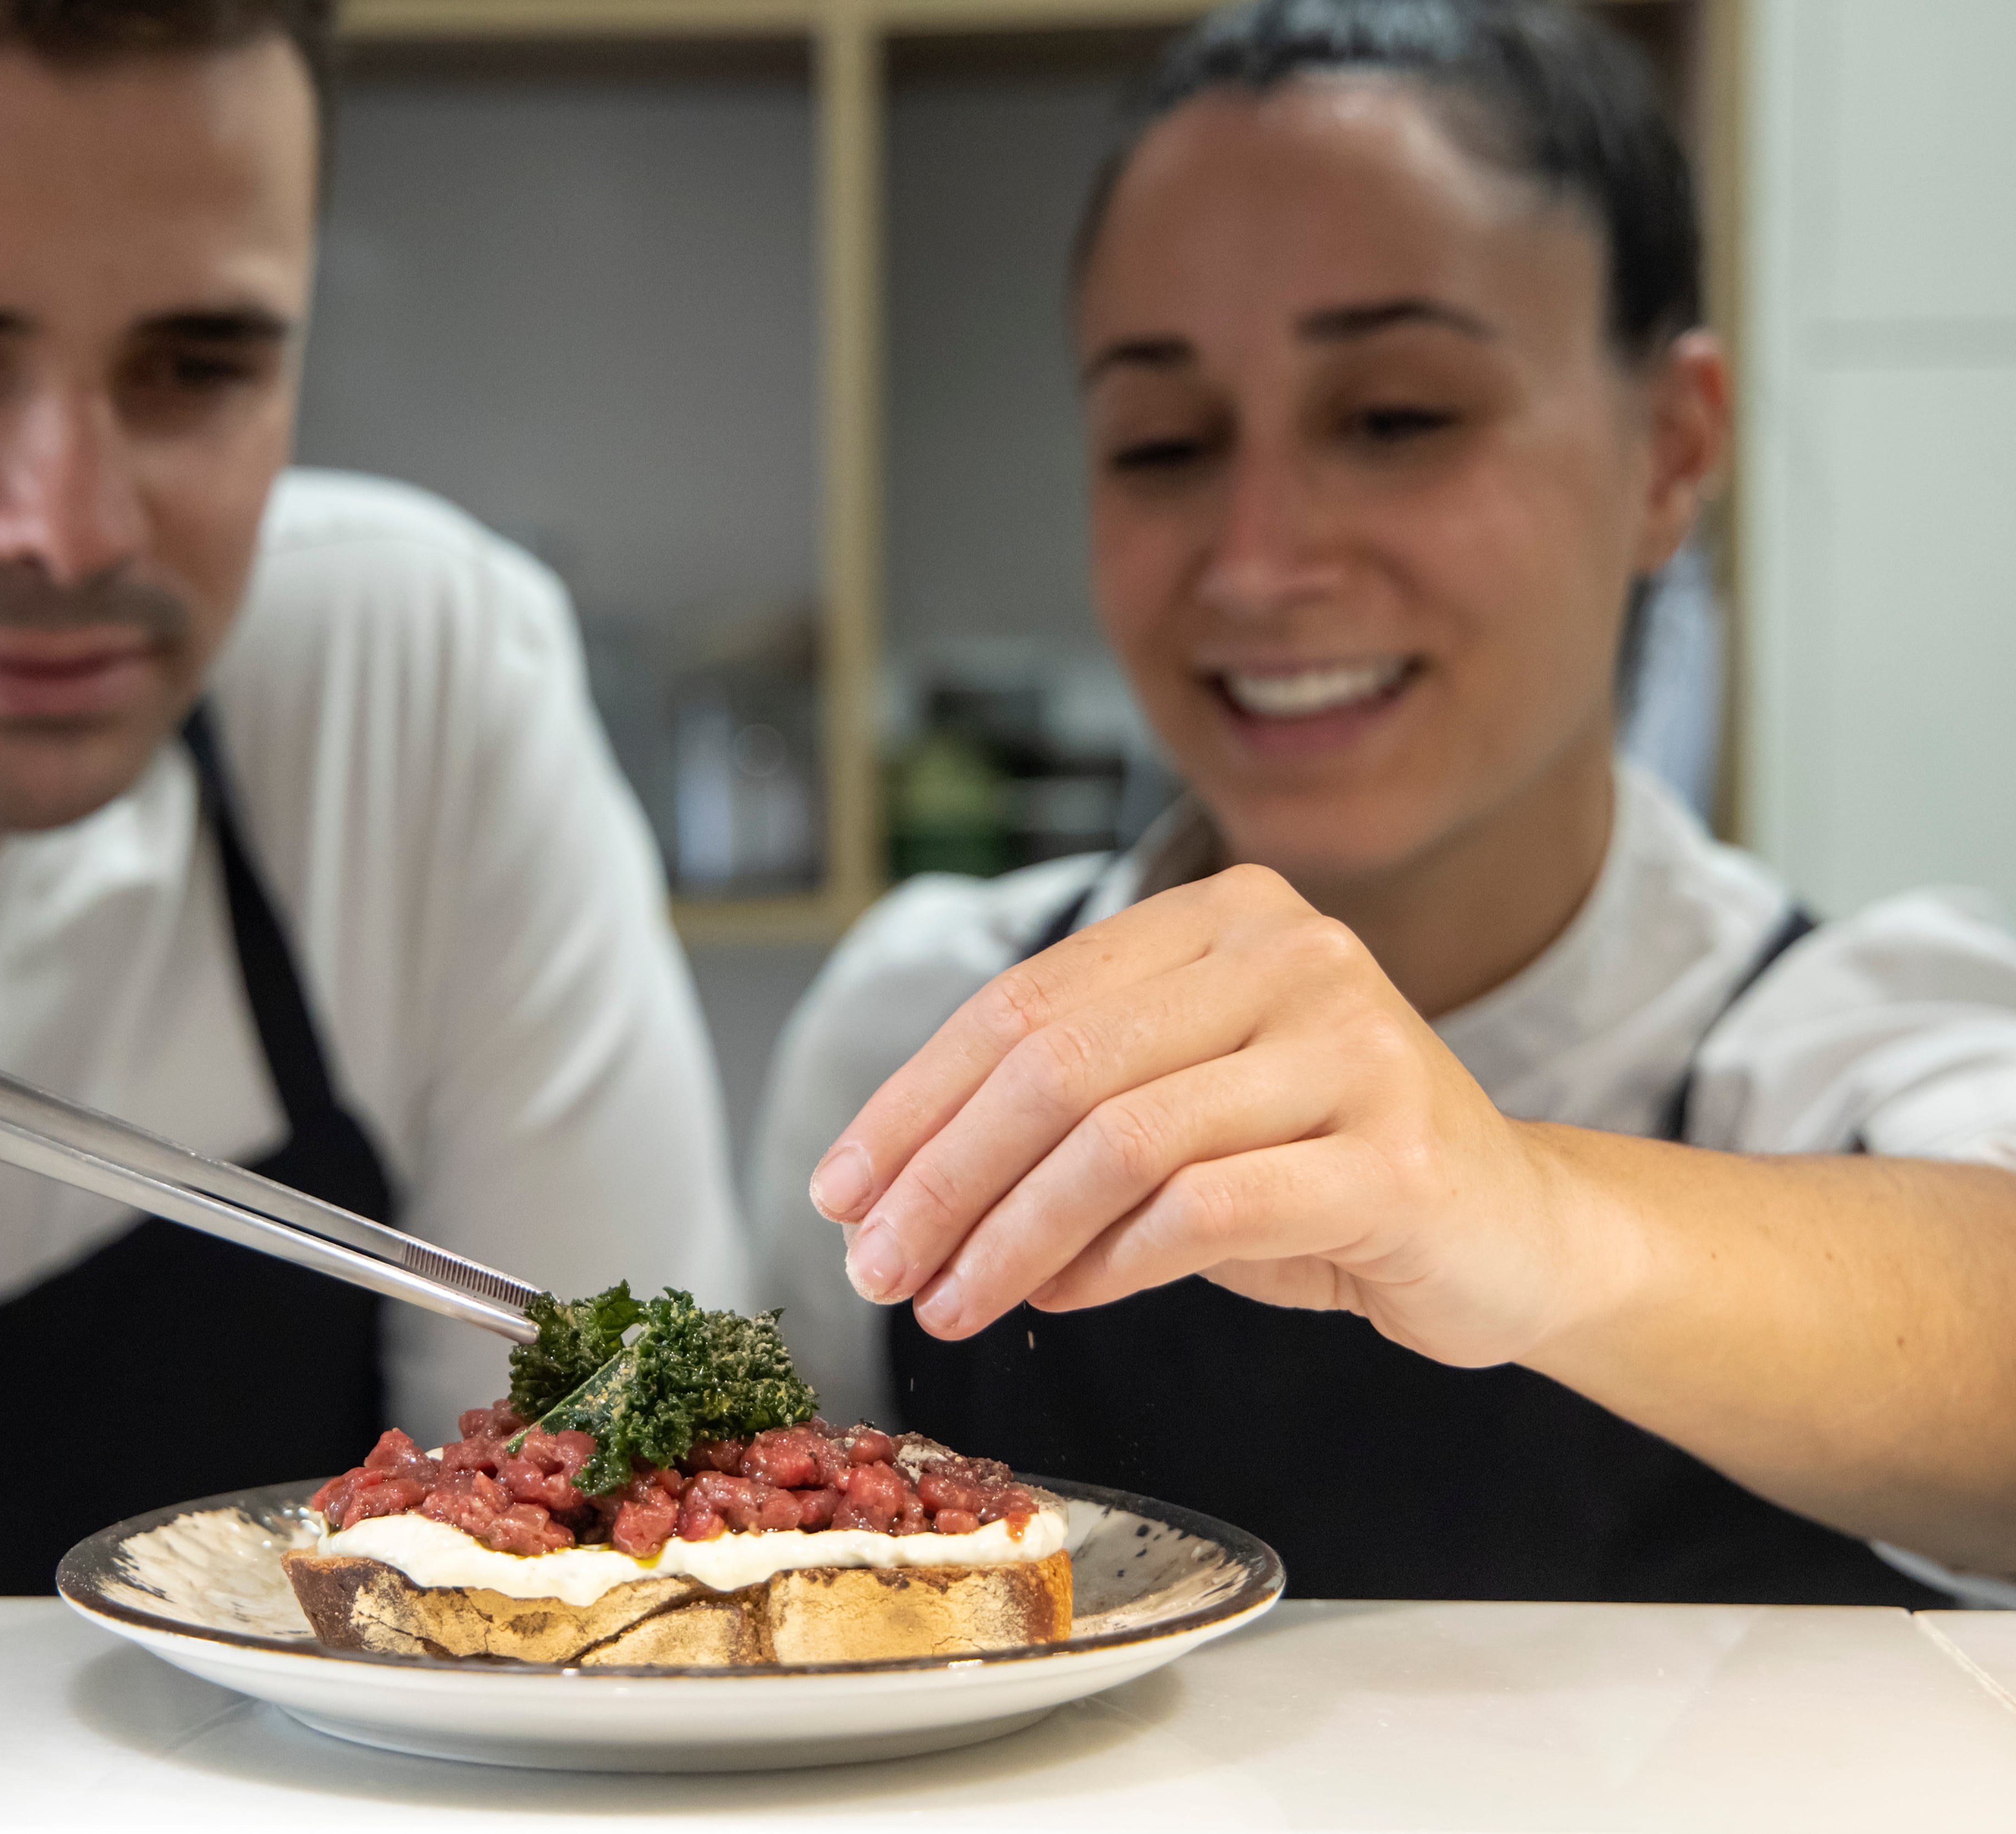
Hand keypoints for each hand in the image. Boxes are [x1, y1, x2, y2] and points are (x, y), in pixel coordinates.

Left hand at [808, 865, 1606, 1368]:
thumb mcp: (1177, 1116)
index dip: (913, 1101)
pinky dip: (1110, 1264)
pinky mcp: (1395, 1156)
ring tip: (945, 1301)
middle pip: (1056, 1066)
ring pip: (1118, 1141)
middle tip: (873, 1263)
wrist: (1512, 1230)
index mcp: (1220, 916)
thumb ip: (1061, 1120)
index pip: (1022, 1003)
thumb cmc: (1320, 1174)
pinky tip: (1058, 1297)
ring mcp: (1353, 1045)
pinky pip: (1205, 1209)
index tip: (839, 1188)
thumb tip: (896, 1198)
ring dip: (1006, 1236)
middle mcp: (1290, 952)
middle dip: (941, 1176)